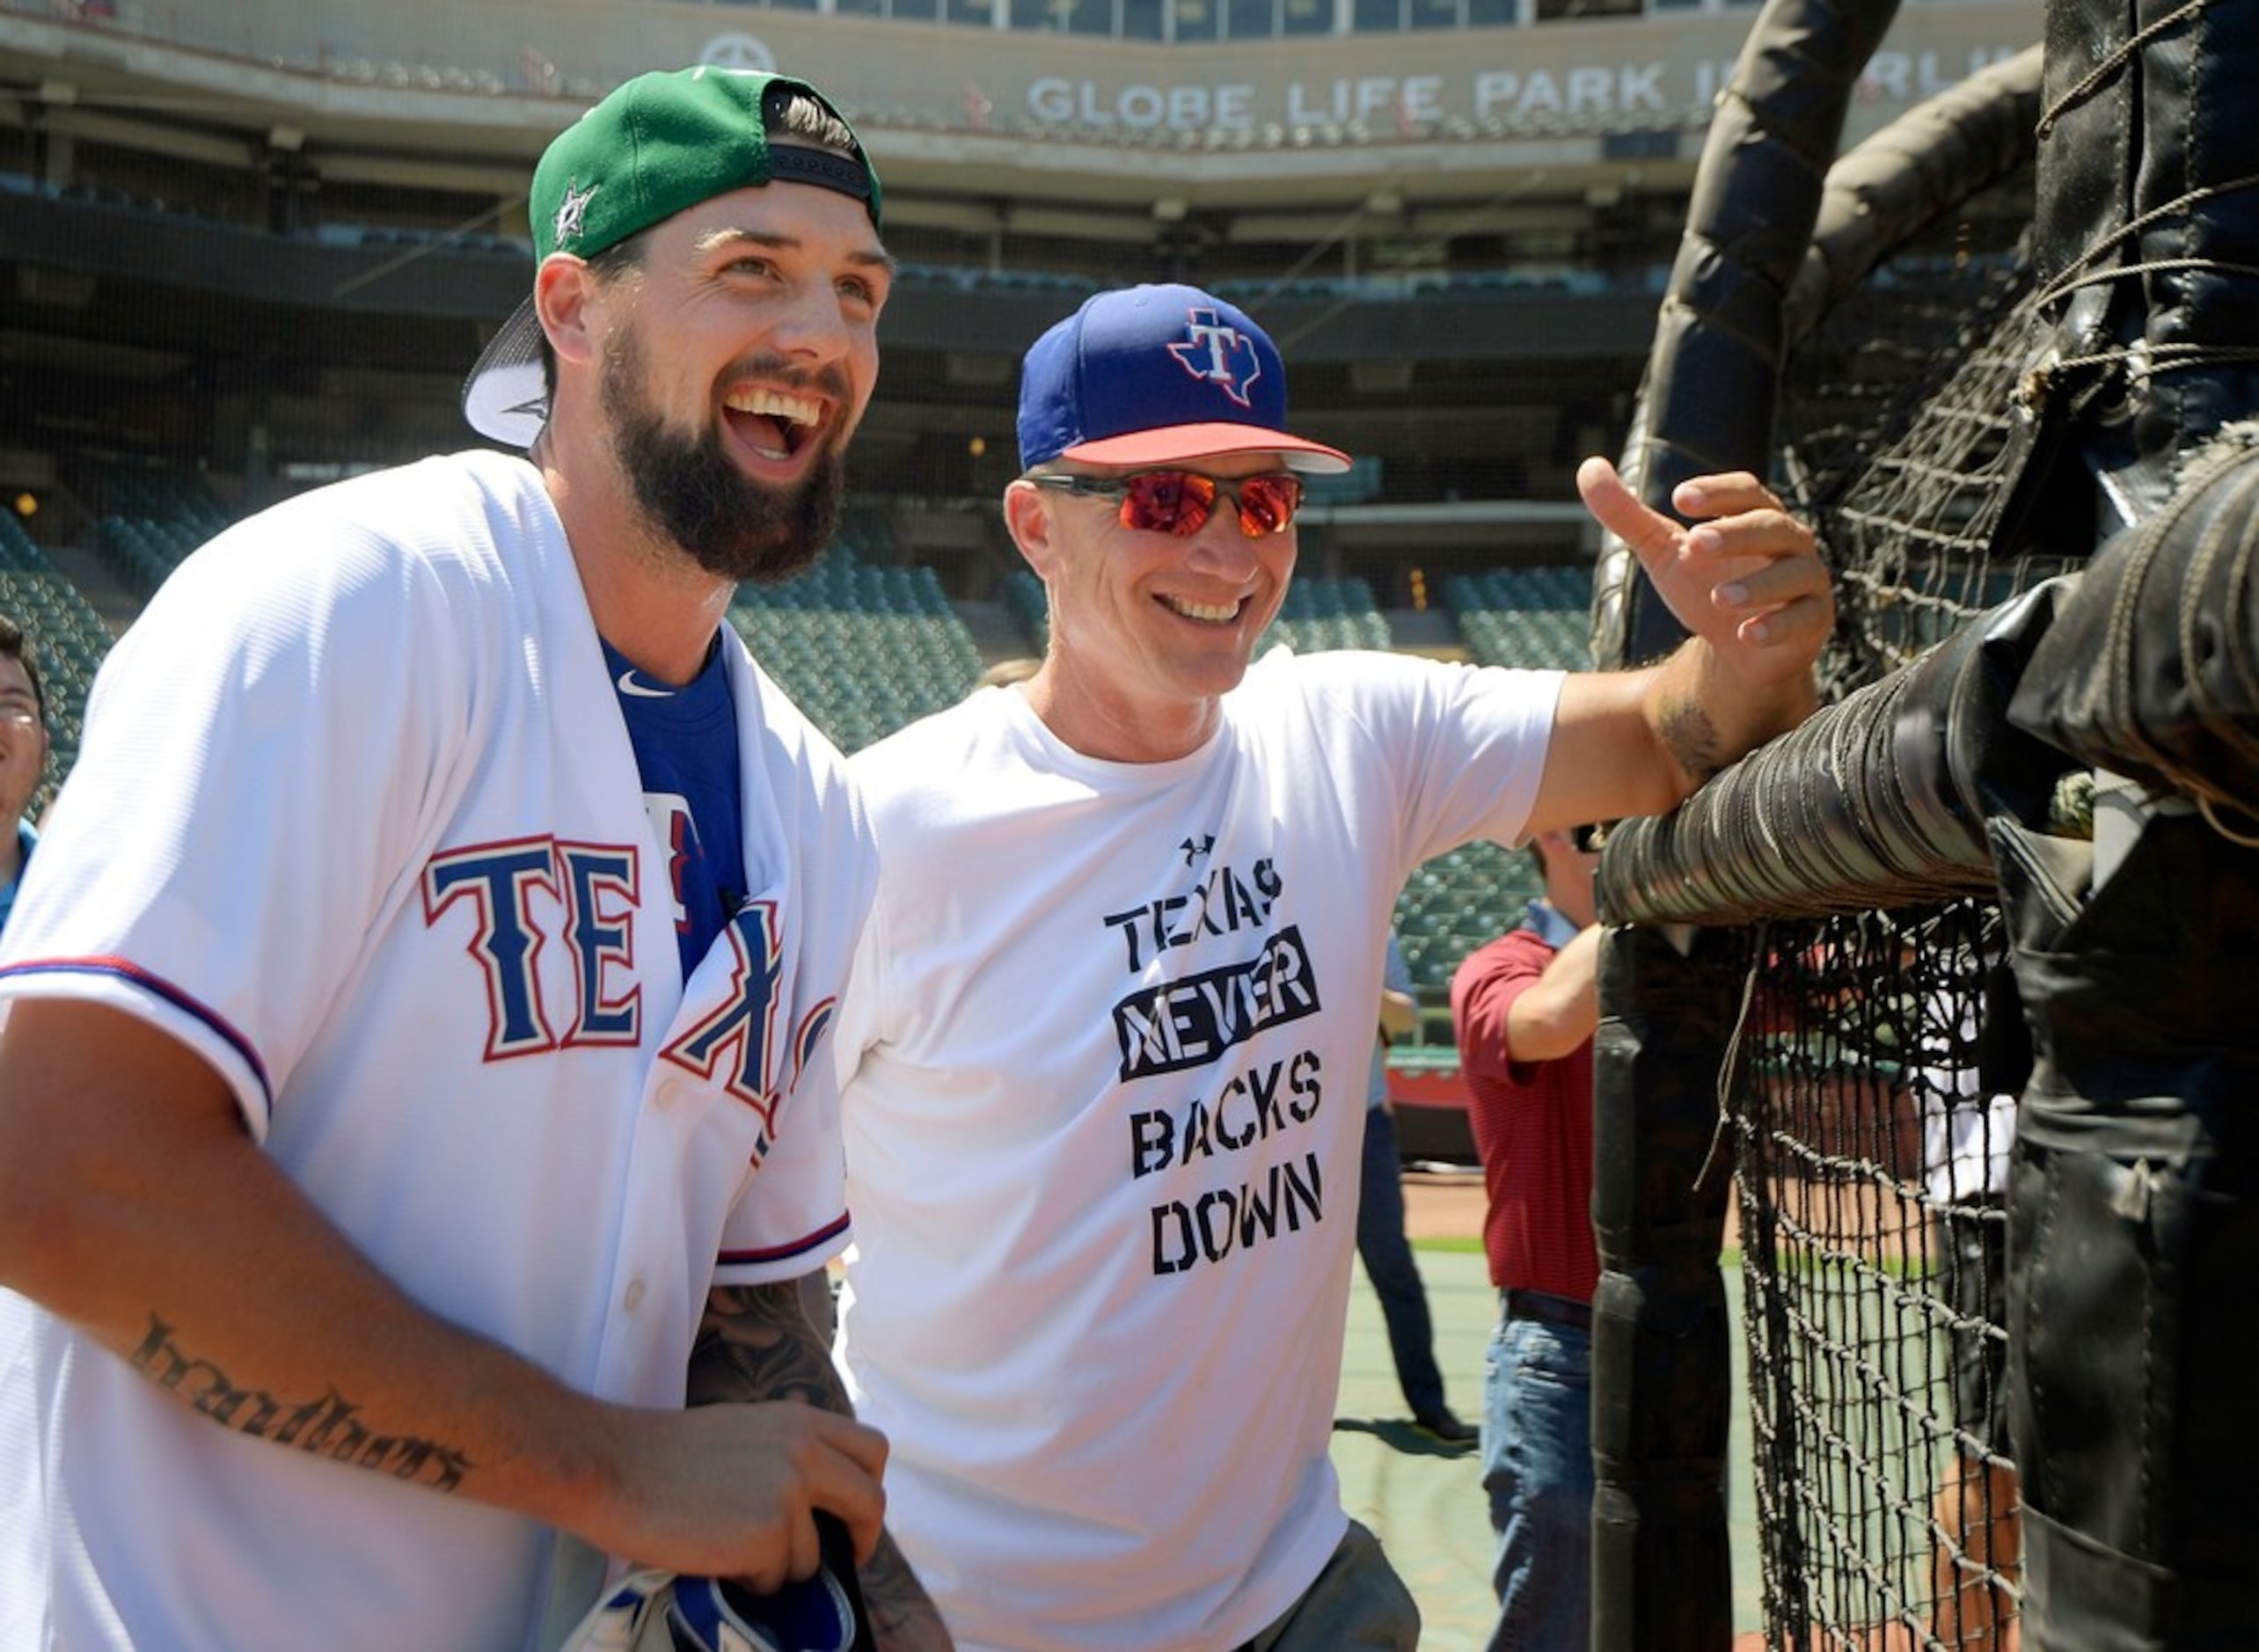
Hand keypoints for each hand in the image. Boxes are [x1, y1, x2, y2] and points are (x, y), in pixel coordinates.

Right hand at [583, 1398, 889, 1592]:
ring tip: (731, 1552)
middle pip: (870, 1502)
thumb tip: (821, 1498)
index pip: (872, 1449)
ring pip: (813, 1556)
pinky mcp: (768, 1535)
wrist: (611, 1466)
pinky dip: (749, 1581)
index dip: (869, 1488)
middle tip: (844, 1559)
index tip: (853, 1517)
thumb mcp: (744, 1431)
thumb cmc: (664, 1456)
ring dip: (780, 1566)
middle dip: (863, 1538)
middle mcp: (805, 1451)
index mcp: (800, 1421)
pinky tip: (714, 1560)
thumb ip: (788, 1452)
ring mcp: (789, 1493)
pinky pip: (776, 1579)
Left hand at [1577, 456, 1833, 692]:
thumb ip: (1628, 515)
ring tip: (1718, 598)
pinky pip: (1804, 619)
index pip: (1745, 491)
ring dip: (1756, 585)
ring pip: (1793, 573)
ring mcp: (1805, 581)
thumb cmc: (1705, 587)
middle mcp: (1787, 542)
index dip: (1716, 491)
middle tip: (1693, 543)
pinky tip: (1746, 635)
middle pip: (1770, 526)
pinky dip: (1777, 626)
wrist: (1736, 650)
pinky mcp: (1814, 621)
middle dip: (1733, 534)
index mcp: (1754, 515)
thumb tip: (1588, 467)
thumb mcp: (1663, 552)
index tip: (1678, 498)